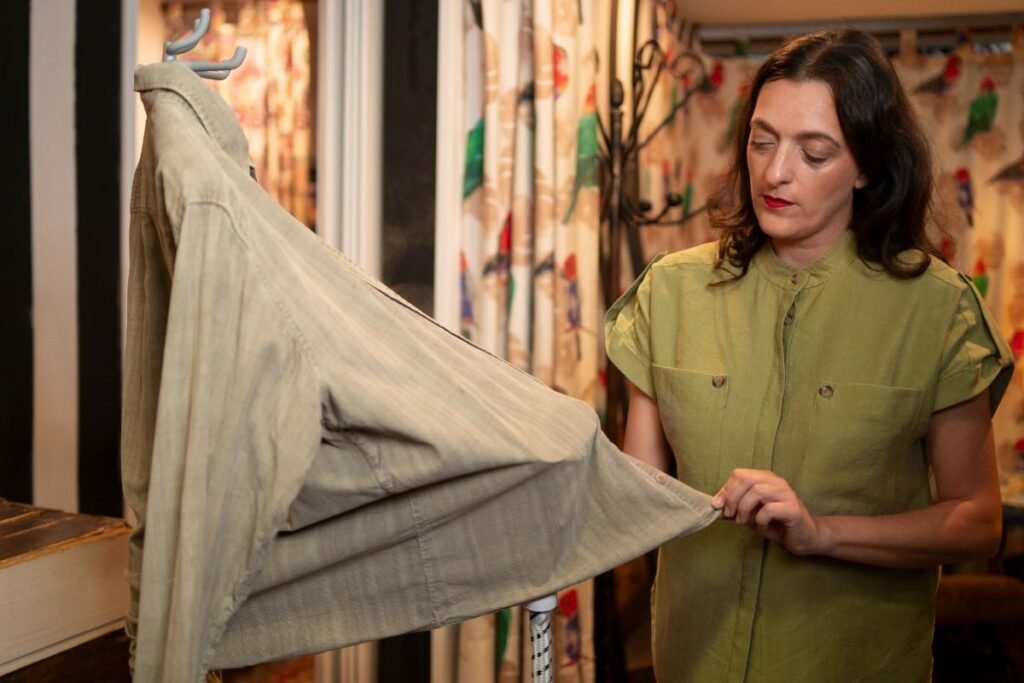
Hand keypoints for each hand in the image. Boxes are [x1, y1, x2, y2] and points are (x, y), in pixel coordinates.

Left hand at [711, 468, 828, 555]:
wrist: (803, 537)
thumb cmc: (775, 523)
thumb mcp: (749, 515)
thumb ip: (733, 508)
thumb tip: (714, 505)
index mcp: (764, 478)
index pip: (739, 474)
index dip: (726, 490)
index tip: (718, 507)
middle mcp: (776, 481)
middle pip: (746, 479)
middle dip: (733, 498)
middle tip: (731, 515)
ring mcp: (786, 493)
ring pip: (757, 492)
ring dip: (745, 509)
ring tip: (745, 522)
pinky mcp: (793, 508)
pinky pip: (769, 509)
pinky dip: (760, 519)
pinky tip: (763, 526)